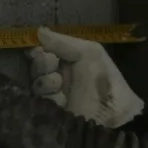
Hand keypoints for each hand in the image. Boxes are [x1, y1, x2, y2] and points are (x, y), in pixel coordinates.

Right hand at [26, 27, 142, 127]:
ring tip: (59, 84)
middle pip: (37, 65)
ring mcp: (54, 95)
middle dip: (42, 63)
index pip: (45, 49)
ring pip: (37, 83)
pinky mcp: (50, 112)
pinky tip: (61, 100)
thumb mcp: (89, 53)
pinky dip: (49, 97)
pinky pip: (39, 100)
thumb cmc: (103, 81)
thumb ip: (63, 42)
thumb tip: (38, 31)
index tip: (40, 47)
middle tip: (52, 65)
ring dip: (46, 81)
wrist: (111, 116)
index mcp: (71, 61)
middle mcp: (61, 76)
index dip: (40, 47)